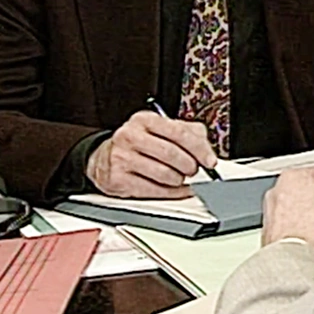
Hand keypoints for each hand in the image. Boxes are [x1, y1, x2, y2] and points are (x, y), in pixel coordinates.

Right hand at [86, 111, 217, 197]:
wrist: (103, 159)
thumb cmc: (138, 145)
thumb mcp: (160, 130)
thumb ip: (186, 133)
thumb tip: (207, 149)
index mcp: (145, 120)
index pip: (179, 132)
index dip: (199, 149)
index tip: (209, 160)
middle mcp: (130, 136)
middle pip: (172, 154)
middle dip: (190, 166)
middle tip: (195, 171)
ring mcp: (122, 157)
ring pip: (164, 174)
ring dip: (179, 180)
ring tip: (181, 178)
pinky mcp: (118, 179)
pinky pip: (152, 190)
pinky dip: (171, 193)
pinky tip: (176, 190)